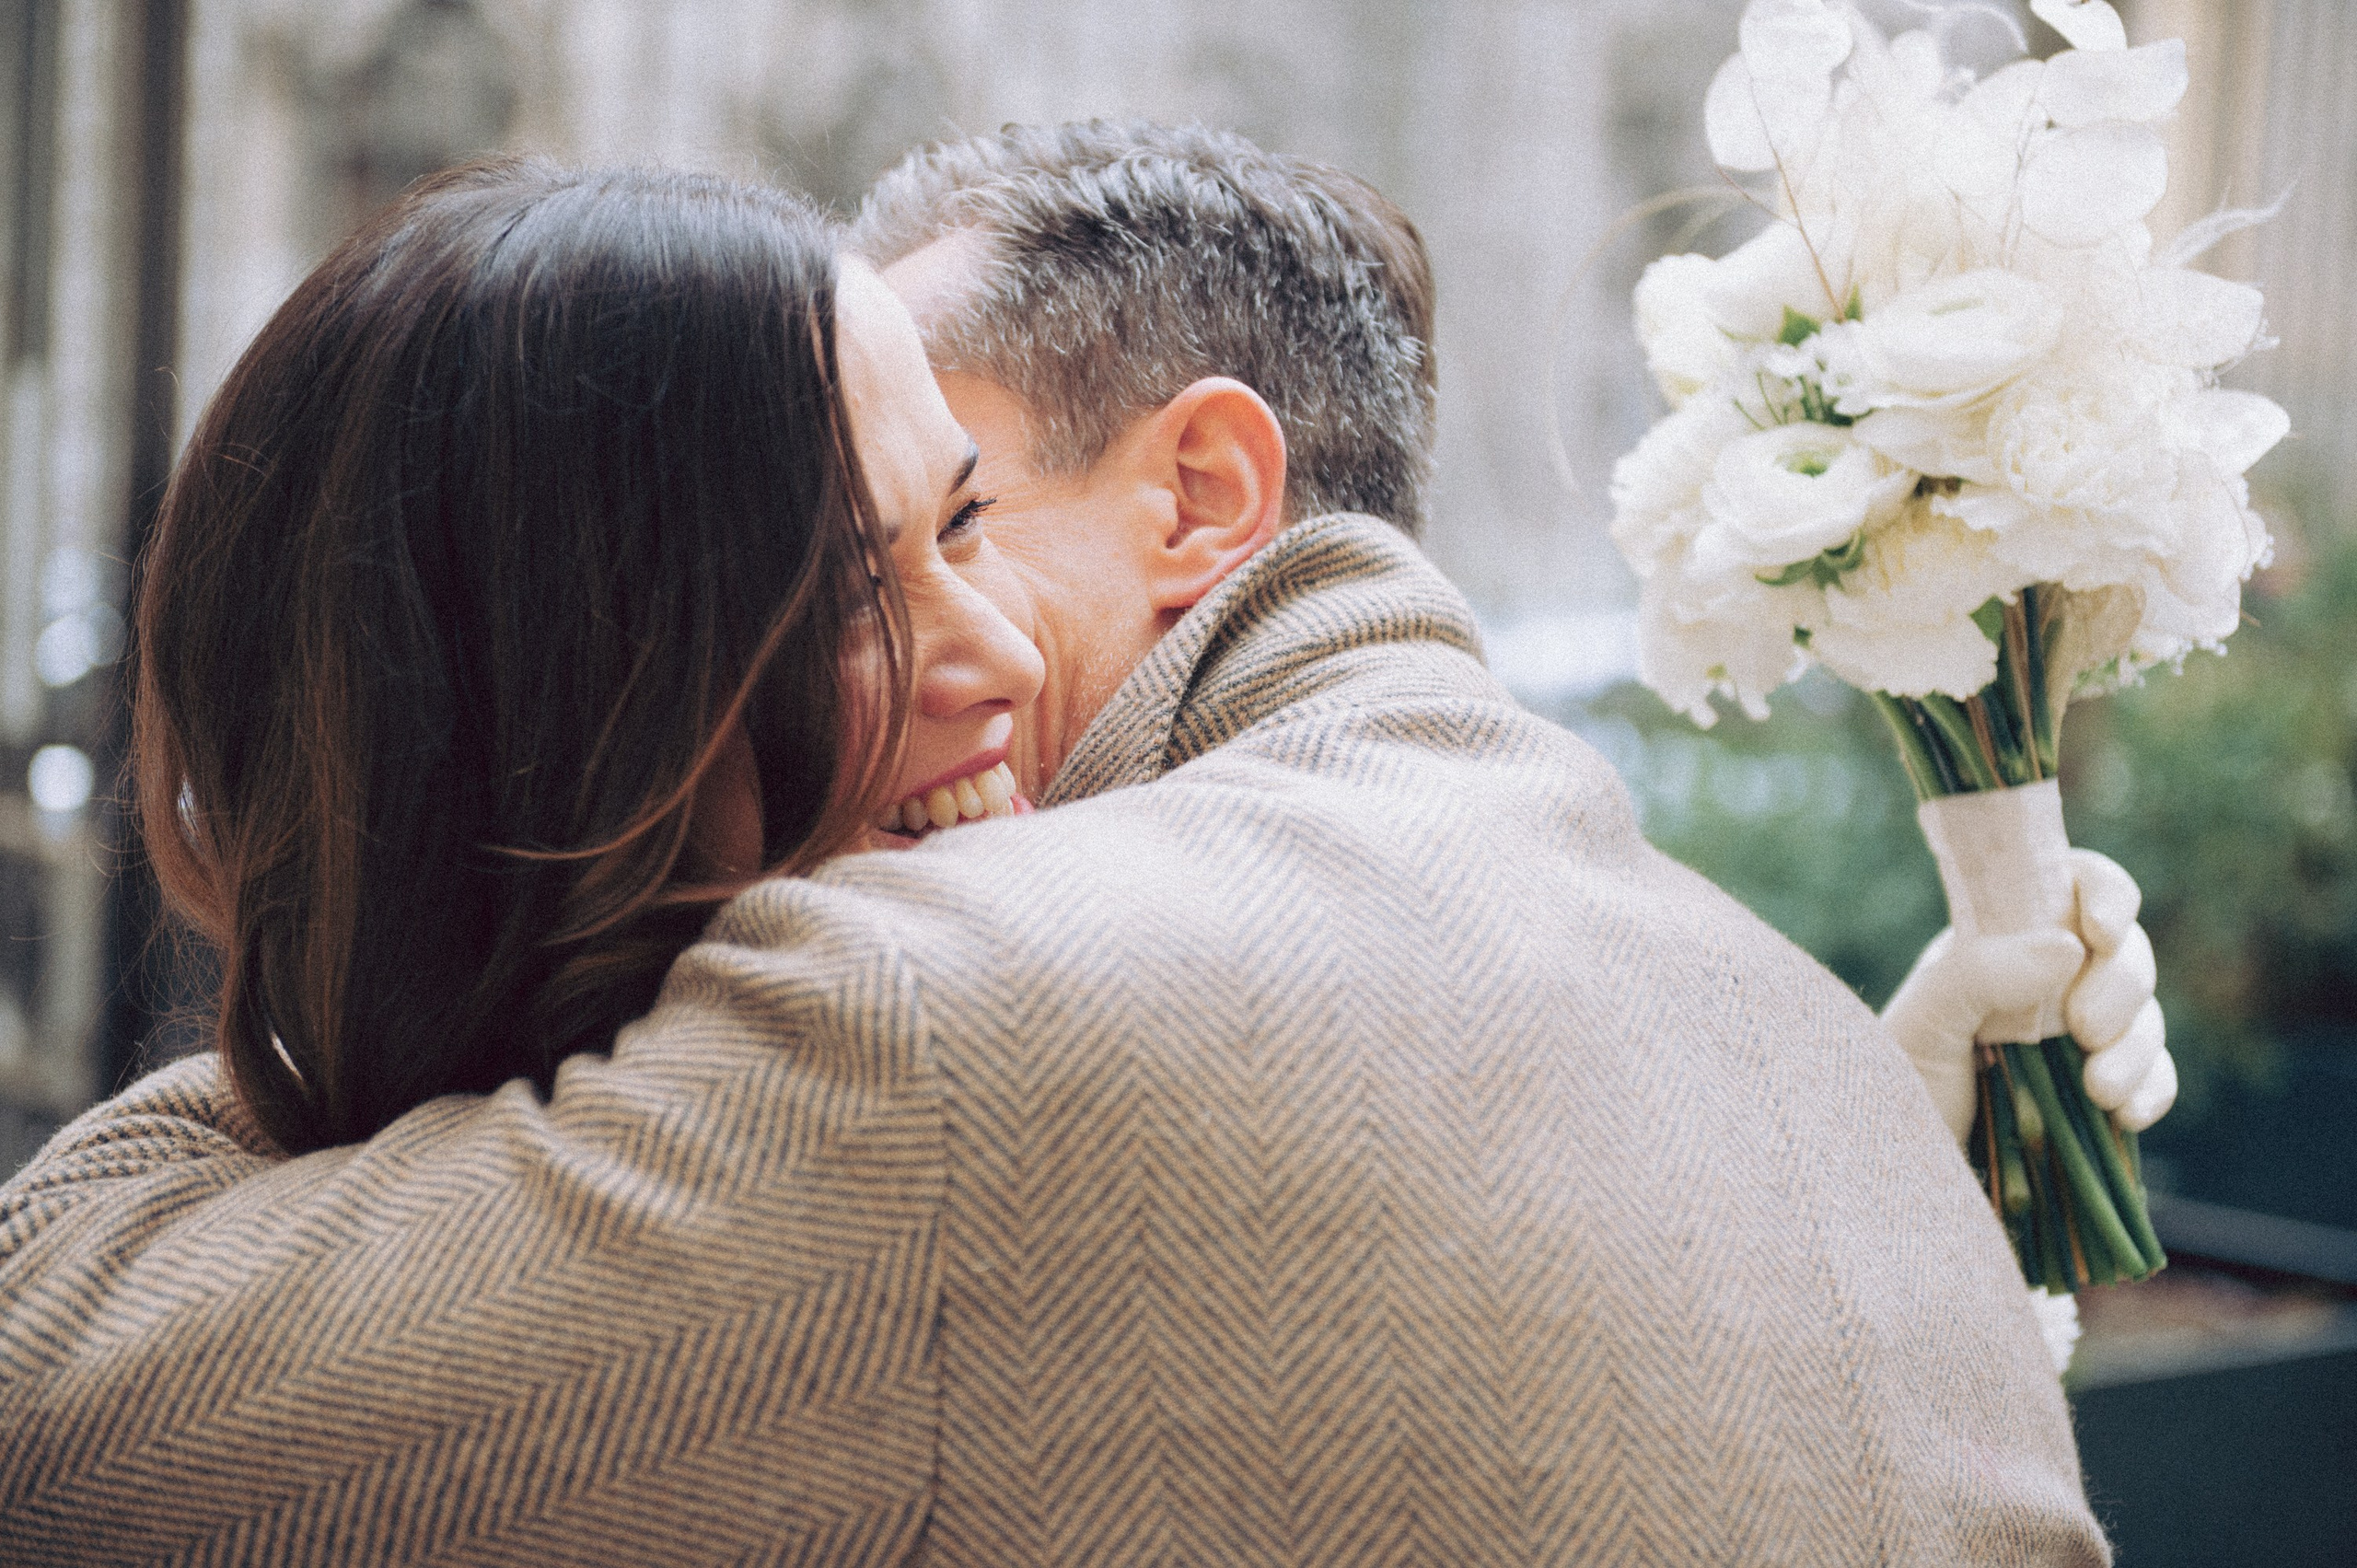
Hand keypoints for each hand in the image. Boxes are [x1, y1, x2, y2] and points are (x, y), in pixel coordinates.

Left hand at [1882, 850, 2175, 1143]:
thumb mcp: (1922, 1024)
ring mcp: (2078, 1039)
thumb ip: (1978, 973)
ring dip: (2136, 1047)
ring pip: (2145, 1016)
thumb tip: (2069, 947)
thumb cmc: (1891, 1090)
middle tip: (2083, 1028)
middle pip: (2124, 953)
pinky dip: (2153, 1089)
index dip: (2105, 895)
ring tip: (2099, 1091)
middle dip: (2120, 985)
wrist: (1897, 1177)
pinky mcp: (2099, 1095)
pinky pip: (2153, 1078)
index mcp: (1999, 943)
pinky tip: (2128, 1114)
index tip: (2100, 930)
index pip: (2073, 887)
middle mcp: (2045, 982)